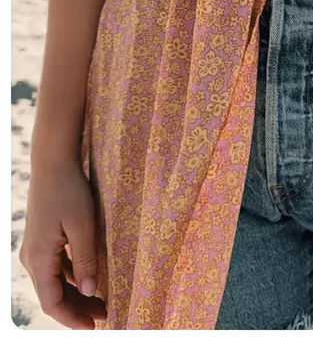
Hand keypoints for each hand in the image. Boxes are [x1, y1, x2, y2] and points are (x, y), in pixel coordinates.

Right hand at [20, 162, 105, 330]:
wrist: (53, 164)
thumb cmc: (70, 192)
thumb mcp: (83, 225)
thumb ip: (87, 259)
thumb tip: (91, 291)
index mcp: (39, 259)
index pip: (52, 302)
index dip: (71, 318)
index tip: (93, 327)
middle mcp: (31, 259)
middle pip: (53, 295)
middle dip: (77, 309)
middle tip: (104, 317)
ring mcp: (35, 250)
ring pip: (54, 283)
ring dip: (76, 294)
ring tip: (101, 302)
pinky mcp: (42, 241)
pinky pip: (56, 268)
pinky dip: (72, 278)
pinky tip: (91, 280)